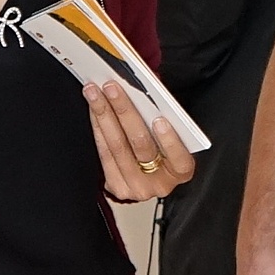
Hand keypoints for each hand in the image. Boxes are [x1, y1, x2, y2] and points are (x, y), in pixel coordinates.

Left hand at [86, 81, 195, 201]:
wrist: (151, 180)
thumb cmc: (167, 152)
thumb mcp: (176, 139)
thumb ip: (167, 120)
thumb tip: (143, 92)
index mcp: (181, 171)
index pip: (179, 158)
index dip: (169, 140)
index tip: (159, 119)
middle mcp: (159, 183)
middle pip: (141, 145)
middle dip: (124, 111)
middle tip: (112, 88)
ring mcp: (136, 187)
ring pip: (117, 147)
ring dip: (103, 114)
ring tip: (94, 92)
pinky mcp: (116, 186)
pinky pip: (104, 152)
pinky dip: (97, 126)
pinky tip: (94, 109)